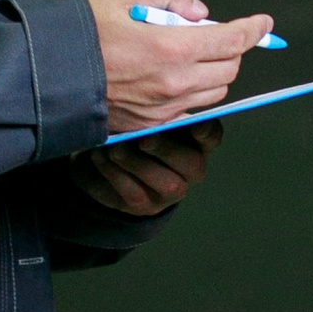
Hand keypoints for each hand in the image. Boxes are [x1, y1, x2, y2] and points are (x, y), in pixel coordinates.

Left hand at [69, 124, 217, 218]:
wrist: (104, 160)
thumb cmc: (130, 130)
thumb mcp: (143, 119)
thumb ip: (154, 113)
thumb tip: (148, 104)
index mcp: (195, 141)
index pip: (211, 137)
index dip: (207, 132)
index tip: (196, 125)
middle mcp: (190, 170)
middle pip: (192, 164)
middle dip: (168, 150)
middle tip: (144, 139)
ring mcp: (169, 192)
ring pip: (165, 183)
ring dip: (137, 163)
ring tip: (114, 148)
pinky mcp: (144, 207)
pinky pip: (134, 193)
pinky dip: (115, 174)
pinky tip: (101, 157)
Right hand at [90, 0, 276, 132]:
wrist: (51, 74)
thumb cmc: (85, 32)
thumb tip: (198, 12)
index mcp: (173, 49)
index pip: (232, 41)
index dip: (253, 29)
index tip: (263, 23)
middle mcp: (175, 84)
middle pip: (229, 69)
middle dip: (231, 50)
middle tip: (213, 35)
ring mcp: (165, 108)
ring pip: (214, 92)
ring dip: (213, 72)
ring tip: (189, 55)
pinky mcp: (153, 124)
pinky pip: (190, 108)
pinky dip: (192, 91)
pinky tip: (171, 76)